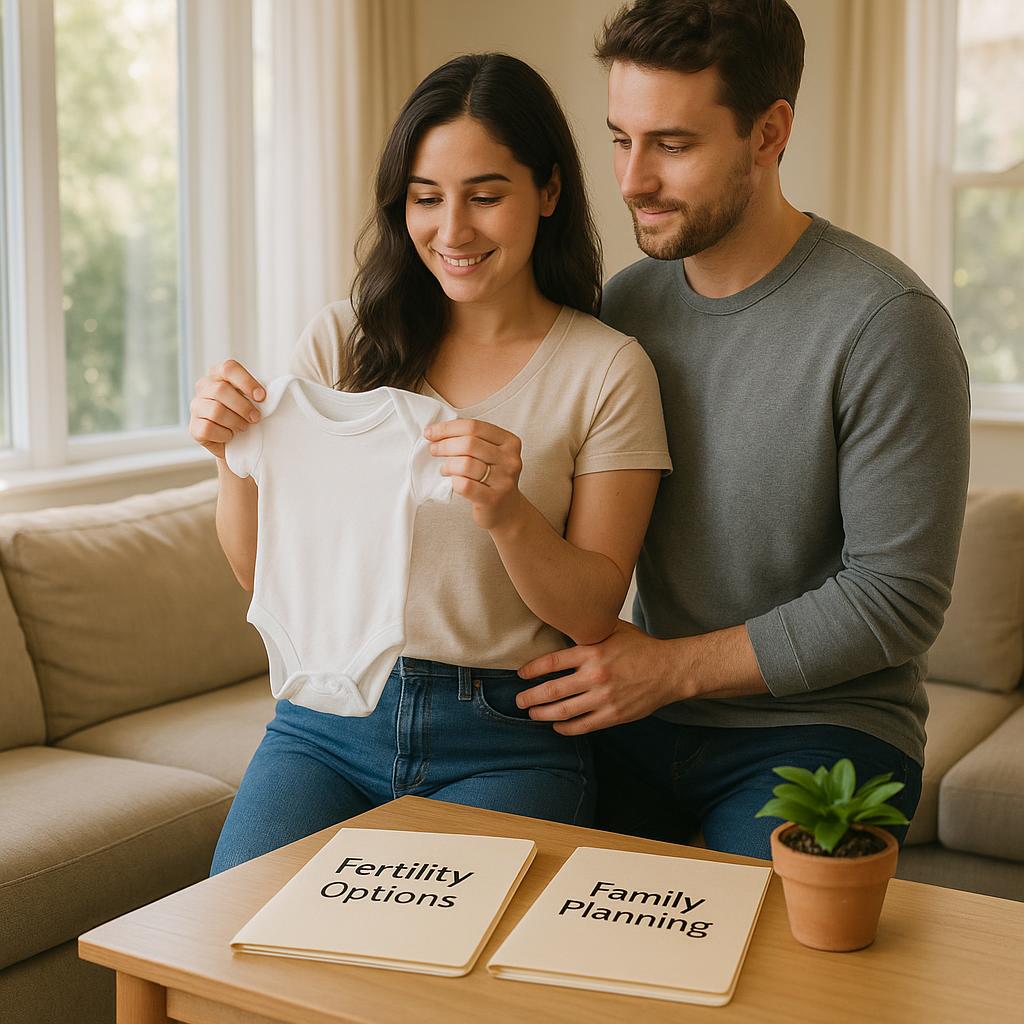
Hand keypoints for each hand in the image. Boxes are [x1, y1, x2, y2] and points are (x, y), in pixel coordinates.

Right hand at [189, 359, 264, 460]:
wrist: (238, 444)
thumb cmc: (247, 416)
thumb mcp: (254, 401)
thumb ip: (257, 393)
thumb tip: (267, 395)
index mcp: (219, 374)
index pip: (229, 368)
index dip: (247, 382)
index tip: (261, 397)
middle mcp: (204, 387)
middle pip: (221, 390)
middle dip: (244, 407)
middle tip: (256, 418)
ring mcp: (196, 406)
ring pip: (216, 411)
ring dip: (236, 422)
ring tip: (243, 427)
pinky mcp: (193, 427)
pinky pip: (208, 429)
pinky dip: (225, 435)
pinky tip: (230, 435)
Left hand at [424, 418, 526, 530]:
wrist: (507, 511)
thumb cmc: (493, 479)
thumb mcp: (490, 454)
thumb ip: (471, 440)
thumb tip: (437, 432)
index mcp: (510, 442)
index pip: (474, 426)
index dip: (448, 428)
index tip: (431, 432)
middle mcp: (510, 459)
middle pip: (469, 443)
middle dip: (444, 445)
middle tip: (434, 450)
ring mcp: (504, 480)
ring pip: (465, 464)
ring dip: (447, 465)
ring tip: (444, 469)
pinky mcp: (493, 499)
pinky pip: (464, 485)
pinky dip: (453, 481)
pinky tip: (452, 482)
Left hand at [515, 619, 680, 734]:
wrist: (669, 670)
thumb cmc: (641, 647)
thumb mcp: (614, 630)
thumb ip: (589, 630)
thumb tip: (563, 623)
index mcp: (592, 651)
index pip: (552, 662)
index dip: (532, 670)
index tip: (521, 675)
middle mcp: (595, 675)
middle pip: (552, 690)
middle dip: (530, 697)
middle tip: (519, 700)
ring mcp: (604, 698)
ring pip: (564, 711)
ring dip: (543, 714)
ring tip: (532, 714)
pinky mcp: (613, 715)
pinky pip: (583, 726)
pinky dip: (565, 728)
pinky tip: (556, 725)